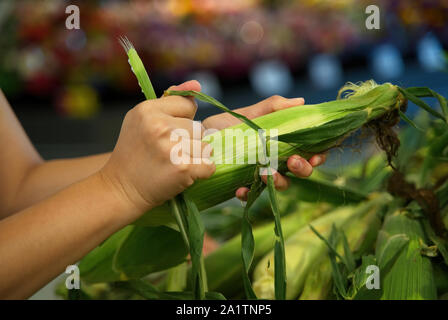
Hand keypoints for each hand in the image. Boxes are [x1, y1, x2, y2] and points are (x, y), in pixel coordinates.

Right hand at [100, 80, 214, 213]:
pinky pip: (209, 165)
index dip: (182, 121)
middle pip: (198, 127)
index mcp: (148, 110)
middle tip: (167, 153)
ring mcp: (171, 147)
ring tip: (173, 163)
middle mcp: (159, 125)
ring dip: (196, 156)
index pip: (188, 105)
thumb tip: (197, 85)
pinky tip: (183, 174)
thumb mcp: (144, 120)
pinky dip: (201, 172)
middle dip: (189, 140)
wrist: (121, 189)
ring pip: (205, 146)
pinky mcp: (182, 168)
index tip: (166, 134)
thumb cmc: (135, 153)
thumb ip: (172, 100)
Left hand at [203, 95, 326, 200]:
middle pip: (300, 171)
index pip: (309, 151)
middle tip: (294, 161)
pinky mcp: (242, 186)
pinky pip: (250, 195)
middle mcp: (275, 161)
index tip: (315, 154)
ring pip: (280, 185)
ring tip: (267, 173)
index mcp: (281, 144)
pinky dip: (247, 193)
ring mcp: (259, 175)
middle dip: (303, 169)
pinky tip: (240, 189)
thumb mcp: (247, 114)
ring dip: (278, 181)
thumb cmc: (224, 126)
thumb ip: (272, 107)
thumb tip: (300, 101)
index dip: (318, 155)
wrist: (195, 138)